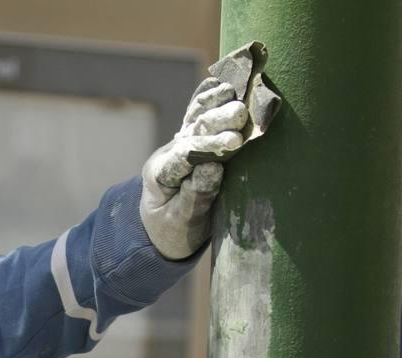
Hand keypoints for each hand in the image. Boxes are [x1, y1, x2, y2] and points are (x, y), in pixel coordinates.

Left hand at [139, 78, 249, 259]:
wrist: (163, 229)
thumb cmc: (173, 232)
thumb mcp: (182, 223)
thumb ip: (195, 198)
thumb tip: (213, 169)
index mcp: (160, 175)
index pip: (184, 157)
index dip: (209, 148)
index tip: (234, 142)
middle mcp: (168, 154)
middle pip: (192, 132)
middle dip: (217, 122)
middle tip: (241, 114)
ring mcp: (180, 144)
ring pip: (195, 118)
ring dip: (215, 103)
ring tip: (235, 90)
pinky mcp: (192, 139)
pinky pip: (199, 114)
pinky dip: (210, 98)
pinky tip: (223, 81)